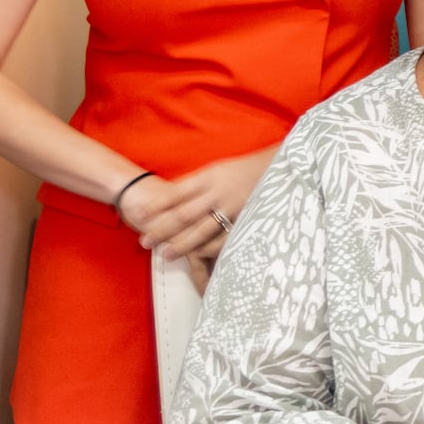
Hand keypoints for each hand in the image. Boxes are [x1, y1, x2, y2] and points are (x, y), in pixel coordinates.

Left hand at [123, 149, 276, 262]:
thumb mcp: (218, 169)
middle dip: (163, 229)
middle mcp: (219, 192)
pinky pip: (225, 237)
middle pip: (185, 213)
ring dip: (182, 243)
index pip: (177, 191)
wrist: (283, 167)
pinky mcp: (247, 219)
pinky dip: (210, 248)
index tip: (140, 214)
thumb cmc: (244, 170)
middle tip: (145, 242)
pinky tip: (198, 255)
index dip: (158, 204)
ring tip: (165, 255)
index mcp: (210, 176)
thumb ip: (196, 184)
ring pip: (202, 229)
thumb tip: (167, 196)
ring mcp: (233, 207)